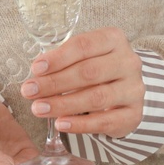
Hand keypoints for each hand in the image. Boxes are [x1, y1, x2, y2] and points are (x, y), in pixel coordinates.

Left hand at [20, 27, 145, 137]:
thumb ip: (65, 60)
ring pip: (96, 98)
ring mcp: (133, 89)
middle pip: (89, 72)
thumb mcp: (86, 57)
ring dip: (63, 104)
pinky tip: (60, 124)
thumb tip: (37, 72)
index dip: (59, 57)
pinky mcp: (133, 114)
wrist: (127, 92)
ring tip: (38, 109)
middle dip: (55, 82)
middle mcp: (128, 62)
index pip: (85, 45)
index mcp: (114, 40)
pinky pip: (104, 121)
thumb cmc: (99, 70)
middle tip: (29, 91)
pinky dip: (80, 124)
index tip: (36, 68)